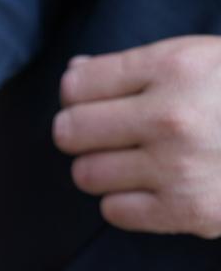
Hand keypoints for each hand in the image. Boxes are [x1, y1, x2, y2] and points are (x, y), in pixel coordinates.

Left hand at [54, 35, 220, 238]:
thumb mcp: (202, 58)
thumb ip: (137, 66)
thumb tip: (72, 77)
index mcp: (175, 67)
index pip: (75, 87)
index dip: (79, 95)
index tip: (97, 101)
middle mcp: (171, 118)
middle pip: (68, 132)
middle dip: (82, 133)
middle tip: (110, 134)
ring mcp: (178, 168)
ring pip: (86, 175)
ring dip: (103, 169)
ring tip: (137, 160)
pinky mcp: (188, 212)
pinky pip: (114, 211)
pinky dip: (126, 202)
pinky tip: (154, 187)